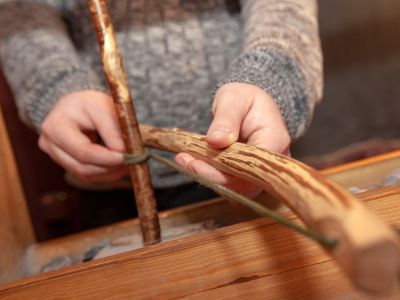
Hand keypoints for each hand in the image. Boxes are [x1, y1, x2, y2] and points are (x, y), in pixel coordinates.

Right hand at [39, 91, 127, 182]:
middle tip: (132, 162)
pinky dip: (105, 173)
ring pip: (85, 175)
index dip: (108, 158)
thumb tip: (124, 152)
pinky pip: (87, 176)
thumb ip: (113, 129)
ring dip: (110, 172)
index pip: (83, 151)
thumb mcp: (103, 107)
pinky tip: (118, 165)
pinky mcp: (65, 164)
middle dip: (110, 167)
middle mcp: (50, 144)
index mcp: (56, 126)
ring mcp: (56, 157)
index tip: (128, 156)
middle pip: (82, 167)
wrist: (75, 107)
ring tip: (128, 162)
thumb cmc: (90, 104)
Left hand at [175, 82, 289, 197]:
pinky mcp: (249, 176)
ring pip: (236, 188)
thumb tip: (216, 141)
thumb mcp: (233, 99)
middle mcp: (272, 162)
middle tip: (185, 160)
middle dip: (210, 176)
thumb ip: (226, 120)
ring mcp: (261, 172)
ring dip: (208, 177)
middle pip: (244, 184)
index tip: (195, 163)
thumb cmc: (244, 98)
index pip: (251, 168)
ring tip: (185, 159)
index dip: (223, 172)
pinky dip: (210, 175)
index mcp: (274, 140)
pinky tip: (192, 162)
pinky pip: (231, 184)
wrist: (250, 103)